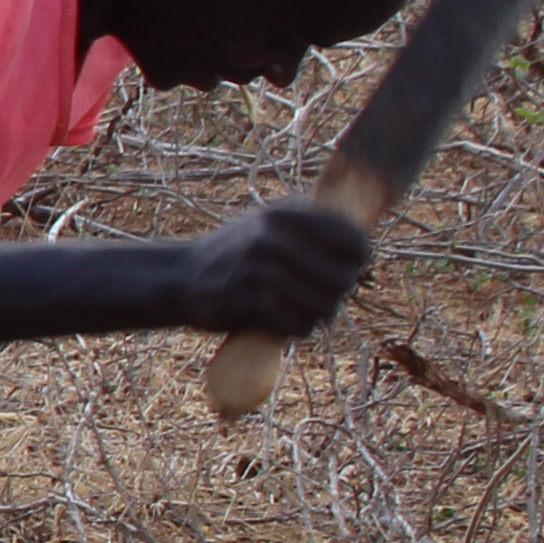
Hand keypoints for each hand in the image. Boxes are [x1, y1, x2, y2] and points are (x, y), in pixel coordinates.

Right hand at [175, 195, 375, 338]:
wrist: (180, 277)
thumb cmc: (237, 250)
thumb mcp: (270, 221)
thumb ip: (314, 224)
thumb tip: (363, 245)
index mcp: (283, 214)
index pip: (354, 241)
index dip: (358, 258)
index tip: (347, 264)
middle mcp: (271, 238)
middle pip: (342, 279)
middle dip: (336, 291)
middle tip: (321, 292)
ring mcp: (258, 271)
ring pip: (324, 306)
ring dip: (317, 313)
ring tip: (303, 308)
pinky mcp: (247, 302)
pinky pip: (299, 325)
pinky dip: (296, 327)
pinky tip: (282, 320)